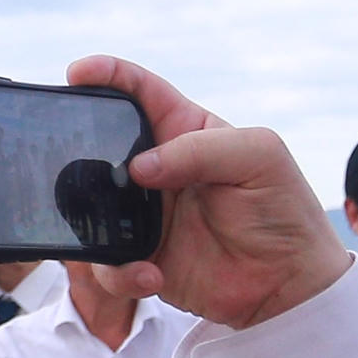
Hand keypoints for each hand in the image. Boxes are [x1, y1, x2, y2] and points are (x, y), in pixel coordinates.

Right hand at [70, 58, 351, 328]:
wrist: (288, 284)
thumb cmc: (282, 209)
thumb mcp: (258, 156)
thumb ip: (199, 149)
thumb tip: (138, 168)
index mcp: (185, 131)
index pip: (141, 92)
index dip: (108, 75)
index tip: (77, 73)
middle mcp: (158, 169)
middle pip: (102, 146)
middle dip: (79, 147)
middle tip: (70, 156)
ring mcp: (145, 214)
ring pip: (91, 207)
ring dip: (93, 219)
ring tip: (123, 237)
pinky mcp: (140, 257)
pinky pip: (108, 262)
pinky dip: (121, 271)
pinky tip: (151, 275)